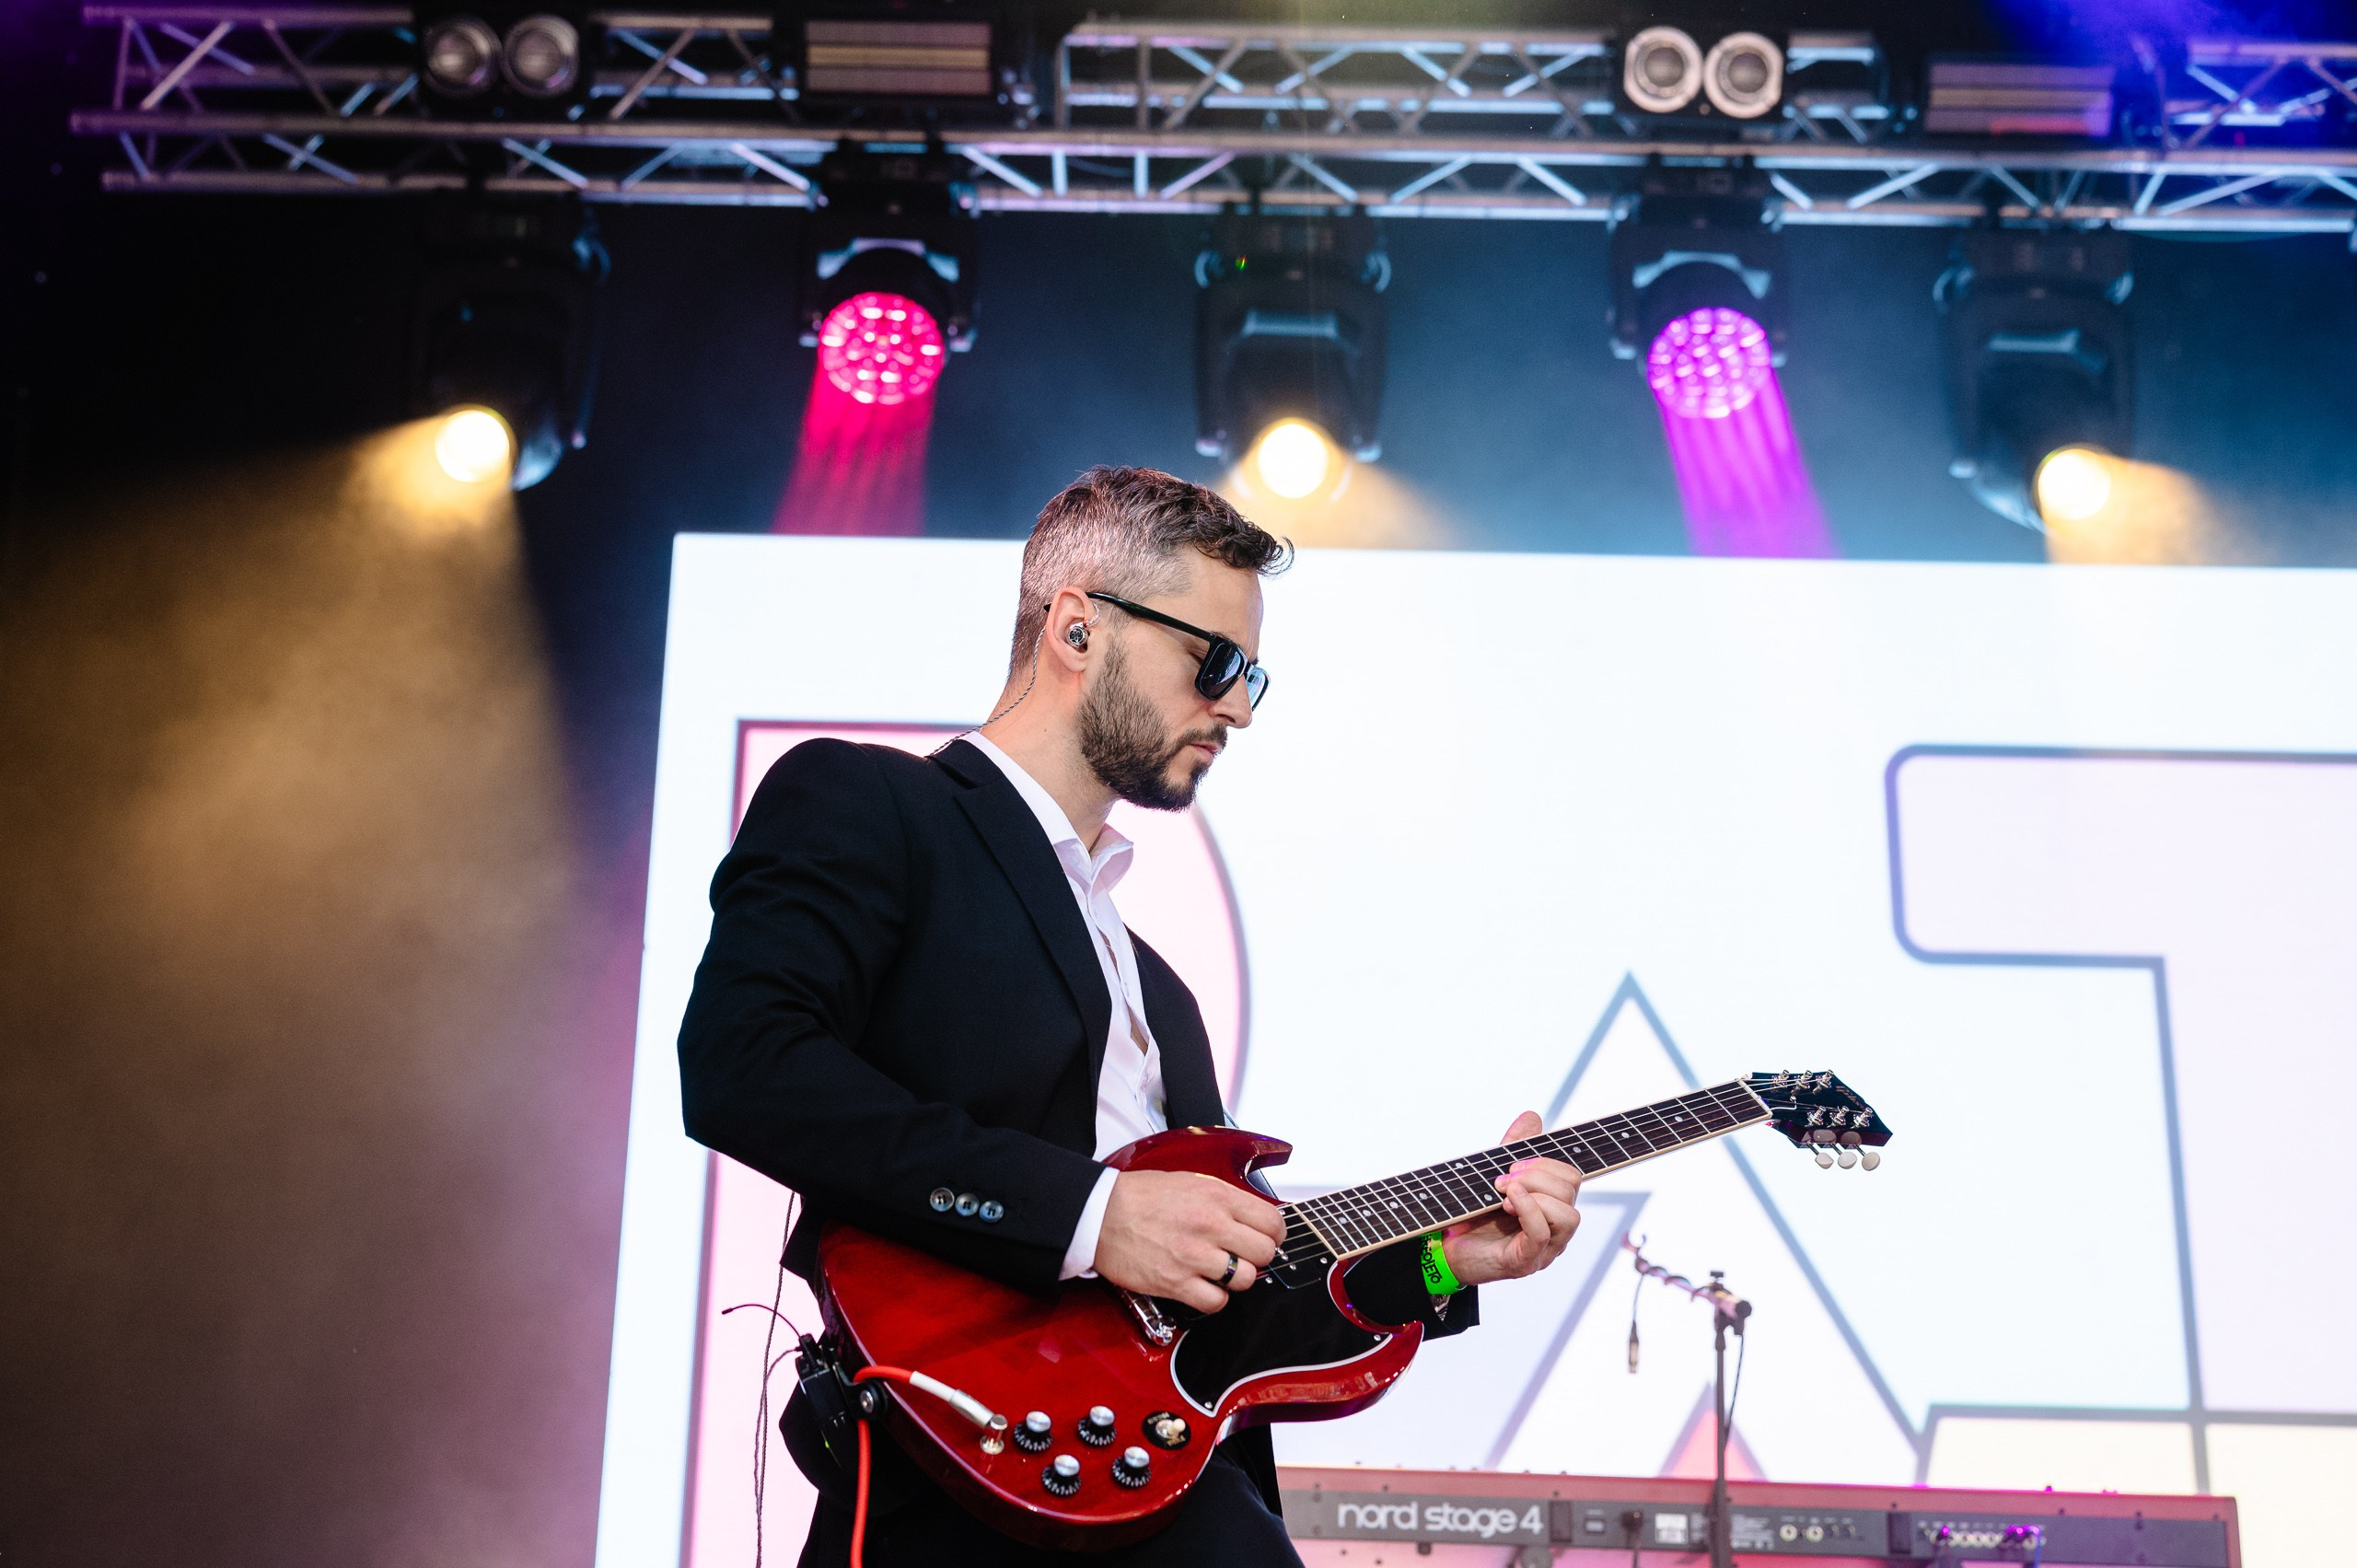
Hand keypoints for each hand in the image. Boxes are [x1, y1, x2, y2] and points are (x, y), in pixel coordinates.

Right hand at [1093, 1169, 1284, 1313]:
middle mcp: (1210, 1225)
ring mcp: (1194, 1256)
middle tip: (1242, 1255)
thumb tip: (1254, 1218)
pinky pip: (1216, 1301)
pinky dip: (1215, 1297)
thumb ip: (1224, 1199)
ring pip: (1244, 1279)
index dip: (1274, 1234)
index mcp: (1217, 1196)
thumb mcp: (1190, 1181)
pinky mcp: (1176, 1283)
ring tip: (1220, 1270)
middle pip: (1264, 1253)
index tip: (1267, 1238)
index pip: (1272, 1222)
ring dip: (1236, 1278)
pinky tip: (1204, 1285)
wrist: (1100, 1214)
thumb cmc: (1141, 1196)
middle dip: (1257, 1256)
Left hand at [1442, 1112, 1583, 1287]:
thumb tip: (1532, 1117)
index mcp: (1552, 1206)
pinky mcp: (1525, 1261)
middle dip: (1536, 1174)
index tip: (1513, 1162)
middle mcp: (1555, 1228)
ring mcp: (1545, 1248)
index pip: (1572, 1177)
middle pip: (1571, 1190)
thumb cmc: (1475, 1216)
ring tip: (1503, 1195)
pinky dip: (1527, 1210)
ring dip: (1535, 1194)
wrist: (1446, 1251)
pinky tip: (1507, 1201)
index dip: (1546, 1162)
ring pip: (1568, 1216)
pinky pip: (1541, 1234)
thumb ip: (1515, 1148)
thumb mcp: (1495, 1176)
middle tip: (1502, 1179)